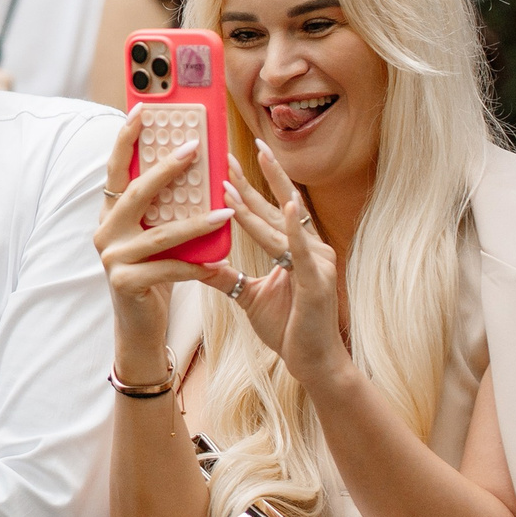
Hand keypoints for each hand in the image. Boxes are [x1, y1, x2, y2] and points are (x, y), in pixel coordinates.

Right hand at [94, 113, 231, 376]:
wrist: (139, 328)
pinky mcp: (125, 283)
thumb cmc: (154, 276)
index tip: (143, 109)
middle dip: (167, 168)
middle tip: (195, 148)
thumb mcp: (155, 237)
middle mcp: (104, 231)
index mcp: (110, 214)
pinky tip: (218, 261)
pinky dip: (196, 264)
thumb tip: (195, 165)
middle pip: (136, 191)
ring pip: (160, 233)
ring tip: (226, 210)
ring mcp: (111, 258)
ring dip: (197, 221)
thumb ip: (164, 209)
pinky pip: (169, 268)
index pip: (116, 168)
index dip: (126, 138)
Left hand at [220, 142, 348, 387]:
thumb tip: (196, 262)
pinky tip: (287, 206)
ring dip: (256, 202)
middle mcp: (312, 248)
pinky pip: (301, 251)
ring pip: (280, 226)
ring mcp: (318, 262)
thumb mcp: (249, 296)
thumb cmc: (289, 328)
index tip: (228, 161)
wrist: (313, 363)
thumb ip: (226, 277)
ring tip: (233, 178)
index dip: (250, 186)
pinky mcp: (318, 280)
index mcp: (299, 248)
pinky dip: (294, 228)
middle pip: (276, 208)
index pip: (271, 210)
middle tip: (228, 153)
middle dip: (252, 180)